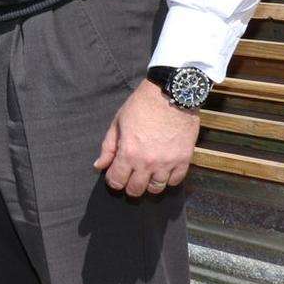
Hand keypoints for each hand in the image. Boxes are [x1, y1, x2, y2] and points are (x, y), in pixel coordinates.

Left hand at [94, 81, 198, 195]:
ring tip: (147, 175)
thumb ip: (108, 147)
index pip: (117, 181)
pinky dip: (169, 179)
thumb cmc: (141, 106)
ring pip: (156, 188)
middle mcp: (147, 162)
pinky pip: (176, 181)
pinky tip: (164, 171)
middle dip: (129, 186)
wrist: (170, 94)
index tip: (115, 176)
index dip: (113, 181)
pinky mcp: (184, 160)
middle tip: (130, 178)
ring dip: (149, 185)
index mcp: (128, 153)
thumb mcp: (118, 123)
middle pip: (136, 189)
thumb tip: (99, 166)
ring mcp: (167, 163)